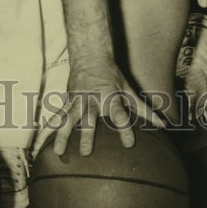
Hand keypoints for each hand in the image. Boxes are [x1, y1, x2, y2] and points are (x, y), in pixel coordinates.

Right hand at [32, 55, 163, 157]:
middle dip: (86, 135)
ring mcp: (77, 100)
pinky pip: (58, 114)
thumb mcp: (129, 90)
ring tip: (58, 151)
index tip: (130, 143)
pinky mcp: (67, 100)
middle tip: (85, 152)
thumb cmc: (113, 75)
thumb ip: (144, 109)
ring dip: (62, 134)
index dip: (124, 128)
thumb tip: (163, 124)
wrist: (90, 55)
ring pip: (68, 118)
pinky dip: (50, 126)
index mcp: (110, 97)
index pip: (119, 114)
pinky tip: (43, 139)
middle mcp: (92, 99)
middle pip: (88, 118)